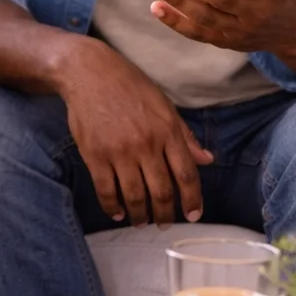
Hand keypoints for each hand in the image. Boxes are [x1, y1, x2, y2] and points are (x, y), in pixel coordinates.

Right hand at [55, 38, 214, 227]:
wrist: (88, 72)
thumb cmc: (129, 85)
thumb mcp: (163, 104)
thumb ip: (185, 135)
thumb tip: (207, 160)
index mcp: (167, 130)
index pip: (186, 174)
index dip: (192, 200)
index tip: (193, 215)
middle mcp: (146, 144)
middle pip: (162, 191)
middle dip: (166, 214)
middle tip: (165, 223)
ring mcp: (119, 152)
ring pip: (135, 196)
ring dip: (141, 215)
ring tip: (142, 221)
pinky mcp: (95, 155)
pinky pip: (106, 190)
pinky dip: (113, 207)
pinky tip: (118, 213)